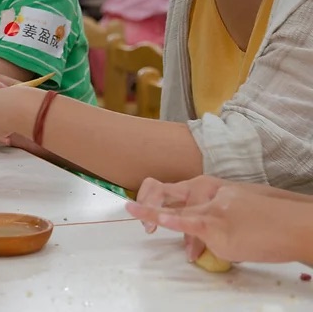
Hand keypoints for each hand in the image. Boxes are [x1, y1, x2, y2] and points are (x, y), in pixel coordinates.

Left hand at [126, 185, 307, 263]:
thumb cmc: (269, 219)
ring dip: (156, 218)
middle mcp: (208, 193)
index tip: (137, 207)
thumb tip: (197, 240)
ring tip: (143, 217)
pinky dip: (177, 222)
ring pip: (177, 214)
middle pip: (166, 193)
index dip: (150, 197)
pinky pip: (192, 224)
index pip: (171, 188)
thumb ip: (211, 219)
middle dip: (146, 205)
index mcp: (210, 185)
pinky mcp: (220, 226)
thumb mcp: (235, 210)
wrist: (295, 223)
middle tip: (130, 210)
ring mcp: (212, 209)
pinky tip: (162, 221)